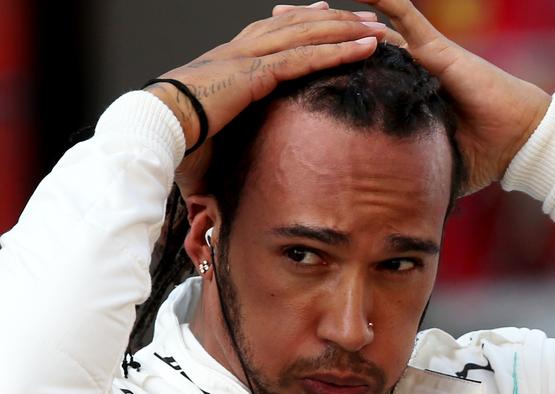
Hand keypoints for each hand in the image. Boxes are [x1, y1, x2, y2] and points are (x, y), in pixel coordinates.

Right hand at [146, 3, 386, 197]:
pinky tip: (366, 47)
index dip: (302, 22)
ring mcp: (248, 58)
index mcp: (229, 61)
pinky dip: (338, 50)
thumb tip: (220, 188)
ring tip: (378, 30)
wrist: (150, 131)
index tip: (325, 16)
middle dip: (334, 20)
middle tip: (365, 19)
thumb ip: (224, 147)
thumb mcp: (207, 137)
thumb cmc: (170, 140)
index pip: (273, 32)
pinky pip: (305, 58)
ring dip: (345, 30)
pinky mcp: (255, 73)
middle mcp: (240, 50)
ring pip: (307, 34)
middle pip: (297, 25)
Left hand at [276, 1, 550, 193]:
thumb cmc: (474, 154)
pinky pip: (407, 18)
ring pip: (366, 26)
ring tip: (297, 7)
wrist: (515, 141)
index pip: (345, 71)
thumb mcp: (421, 166)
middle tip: (275, 19)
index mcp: (393, 93)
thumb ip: (396, 179)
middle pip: (347, 42)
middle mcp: (401, 67)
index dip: (314, 62)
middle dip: (310, 31)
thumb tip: (376, 210)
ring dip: (333, 15)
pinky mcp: (437, 50)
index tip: (280, 59)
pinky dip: (384, 1)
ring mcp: (418, 55)